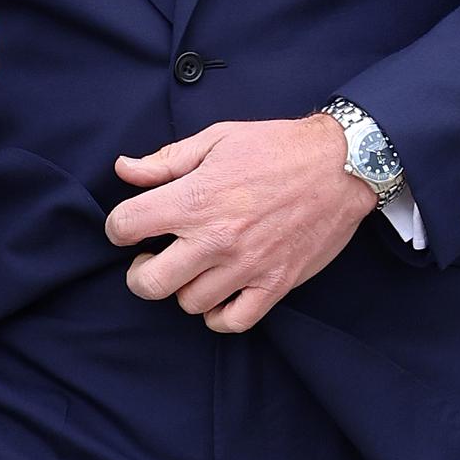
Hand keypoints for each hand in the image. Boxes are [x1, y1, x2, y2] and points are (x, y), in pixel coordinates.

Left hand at [106, 115, 378, 333]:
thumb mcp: (215, 139)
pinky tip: (217, 293)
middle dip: (139, 272)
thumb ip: (165, 161)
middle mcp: (216, 238)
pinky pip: (233, 321)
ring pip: (189, 303)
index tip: (128, 226)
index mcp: (195, 199)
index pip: (126, 226)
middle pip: (149, 283)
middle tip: (149, 258)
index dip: (118, 227)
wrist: (342, 165)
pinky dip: (218, 314)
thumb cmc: (276, 147)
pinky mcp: (276, 284)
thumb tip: (124, 170)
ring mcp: (247, 266)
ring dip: (181, 289)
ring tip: (190, 268)